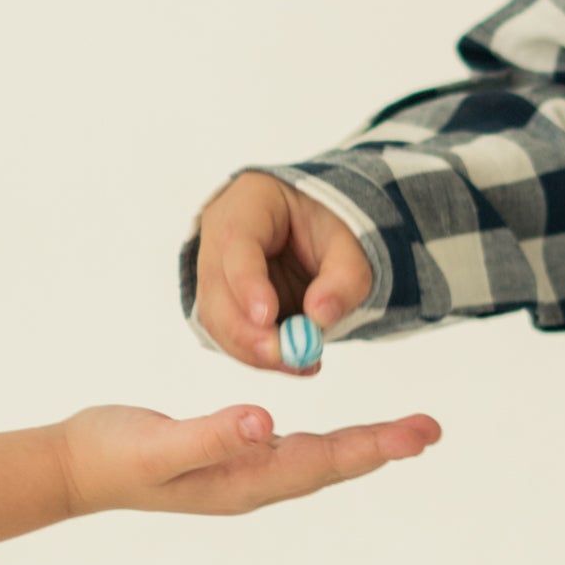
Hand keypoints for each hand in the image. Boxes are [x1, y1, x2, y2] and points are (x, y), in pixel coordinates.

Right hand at [59, 396, 438, 518]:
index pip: (322, 461)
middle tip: (432, 430)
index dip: (372, 447)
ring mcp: (242, 472)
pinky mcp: (230, 457)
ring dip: (362, 447)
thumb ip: (211, 434)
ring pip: (317, 459)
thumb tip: (265, 424)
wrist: (75, 467)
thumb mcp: (159, 444)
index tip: (417, 435)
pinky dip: (327, 443)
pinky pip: (293, 452)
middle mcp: (252, 481)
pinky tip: (340, 439)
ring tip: (406, 434)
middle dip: (383, 446)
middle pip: (330, 463)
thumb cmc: (113, 453)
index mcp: (243, 479)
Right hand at [193, 170, 375, 373]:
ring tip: (302, 362)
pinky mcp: (221, 305)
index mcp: (248, 203)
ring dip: (254, 350)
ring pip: (216, 319)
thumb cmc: (327, 229)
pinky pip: (228, 336)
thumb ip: (344, 277)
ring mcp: (214, 272)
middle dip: (247, 330)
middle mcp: (219, 236)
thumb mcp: (350, 243)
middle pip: (217, 287)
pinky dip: (258, 355)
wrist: (313, 234)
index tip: (268, 317)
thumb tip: (319, 317)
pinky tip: (294, 361)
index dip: (247, 282)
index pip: (236, 241)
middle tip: (286, 355)